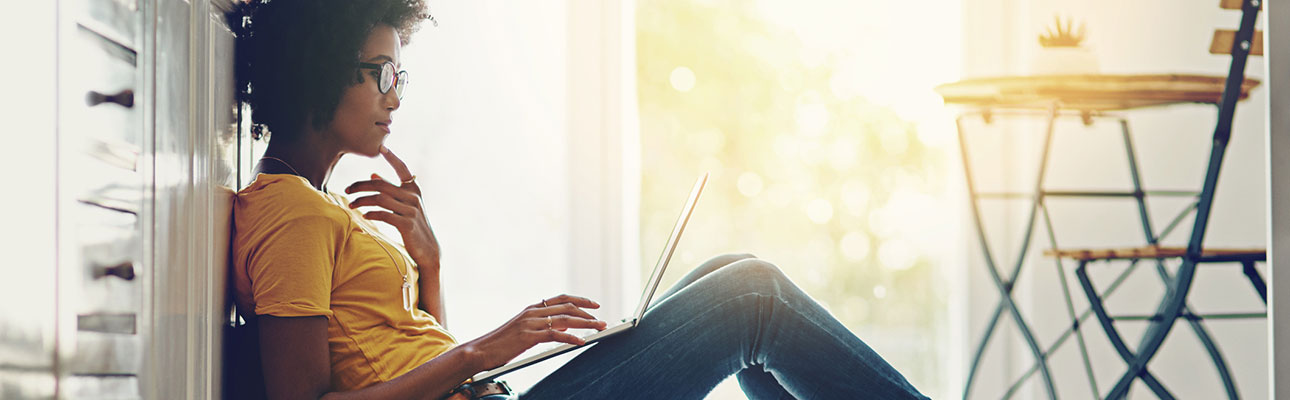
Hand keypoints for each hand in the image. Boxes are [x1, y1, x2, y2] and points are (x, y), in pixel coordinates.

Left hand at [345, 146, 439, 265]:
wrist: (428, 249)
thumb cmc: (413, 225)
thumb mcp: (405, 205)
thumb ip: (392, 190)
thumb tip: (373, 174)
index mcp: (414, 189)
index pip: (402, 168)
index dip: (392, 157)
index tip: (381, 147)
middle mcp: (413, 197)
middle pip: (381, 184)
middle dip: (361, 185)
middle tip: (347, 190)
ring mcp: (411, 210)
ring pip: (379, 199)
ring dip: (361, 201)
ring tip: (351, 205)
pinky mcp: (406, 224)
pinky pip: (383, 214)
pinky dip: (371, 214)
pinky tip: (364, 216)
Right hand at [461, 294, 607, 370]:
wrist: (480, 350)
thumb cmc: (500, 344)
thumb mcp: (524, 331)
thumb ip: (543, 327)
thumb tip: (564, 328)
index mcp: (532, 309)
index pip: (561, 299)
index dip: (580, 300)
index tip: (594, 305)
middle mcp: (533, 312)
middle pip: (568, 307)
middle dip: (588, 313)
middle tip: (602, 320)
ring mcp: (531, 324)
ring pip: (565, 320)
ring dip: (586, 324)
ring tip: (599, 329)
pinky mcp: (528, 337)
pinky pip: (555, 335)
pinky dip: (571, 338)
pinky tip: (581, 342)